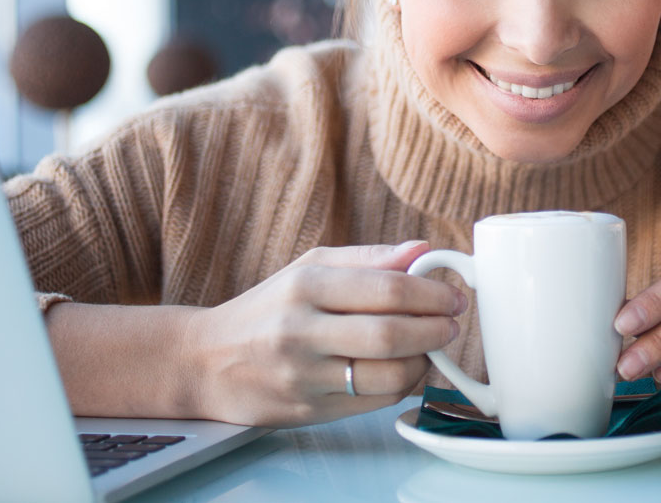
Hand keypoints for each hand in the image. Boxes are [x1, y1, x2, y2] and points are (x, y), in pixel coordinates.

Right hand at [184, 241, 465, 426]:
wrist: (206, 361)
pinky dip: (400, 385)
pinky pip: (374, 401)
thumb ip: (370, 259)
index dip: (432, 293)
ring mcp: (303, 375)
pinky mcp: (308, 410)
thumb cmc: (268, 308)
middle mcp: (301, 330)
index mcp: (306, 285)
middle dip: (436, 329)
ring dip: (423, 362)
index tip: (453, 296)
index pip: (387, 288)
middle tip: (452, 324)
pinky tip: (402, 369)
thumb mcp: (310, 267)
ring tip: (429, 348)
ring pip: (388, 375)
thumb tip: (423, 250)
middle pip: (391, 334)